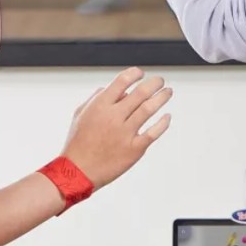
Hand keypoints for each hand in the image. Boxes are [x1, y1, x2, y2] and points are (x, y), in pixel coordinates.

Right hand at [61, 67, 172, 189]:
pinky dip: (163, 123)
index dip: (134, 74)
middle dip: (154, 83)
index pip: (122, 81)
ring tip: (168, 92)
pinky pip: (153, 132)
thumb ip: (95, 99)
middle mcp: (113, 117)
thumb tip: (110, 88)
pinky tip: (167, 116)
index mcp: (100, 106)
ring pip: (149, 109)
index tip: (140, 73)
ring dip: (162, 97)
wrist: (77, 172)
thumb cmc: (77, 144)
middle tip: (160, 81)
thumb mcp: (80, 115)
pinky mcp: (134, 149)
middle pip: (140, 92)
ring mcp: (125, 133)